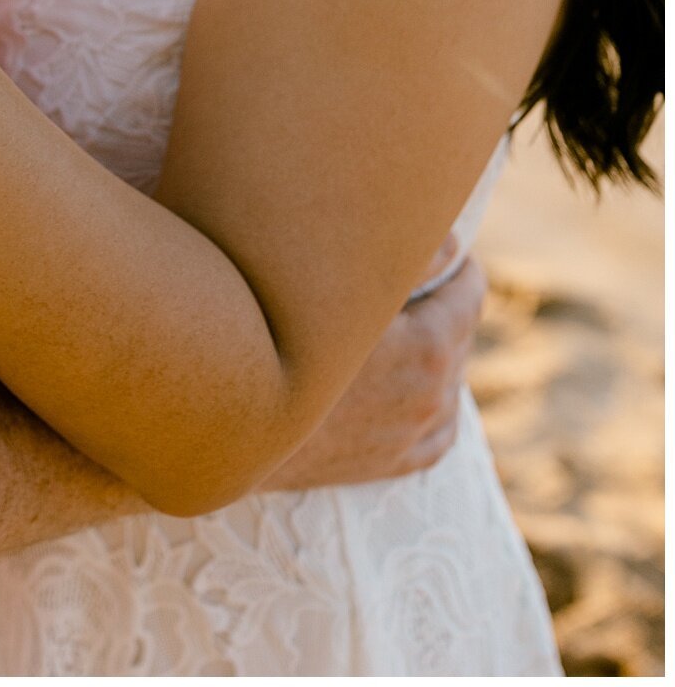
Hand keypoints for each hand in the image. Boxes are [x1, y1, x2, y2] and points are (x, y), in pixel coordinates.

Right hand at [259, 251, 485, 489]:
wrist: (238, 421)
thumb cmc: (280, 338)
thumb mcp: (343, 290)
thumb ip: (407, 262)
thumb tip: (453, 243)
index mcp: (429, 349)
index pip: (469, 292)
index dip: (453, 263)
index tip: (432, 247)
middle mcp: (431, 397)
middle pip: (460, 334)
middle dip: (442, 304)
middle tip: (405, 281)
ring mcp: (413, 435)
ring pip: (450, 383)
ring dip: (437, 352)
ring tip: (402, 326)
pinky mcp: (393, 462)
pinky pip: (439, 432)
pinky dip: (435, 403)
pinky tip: (416, 386)